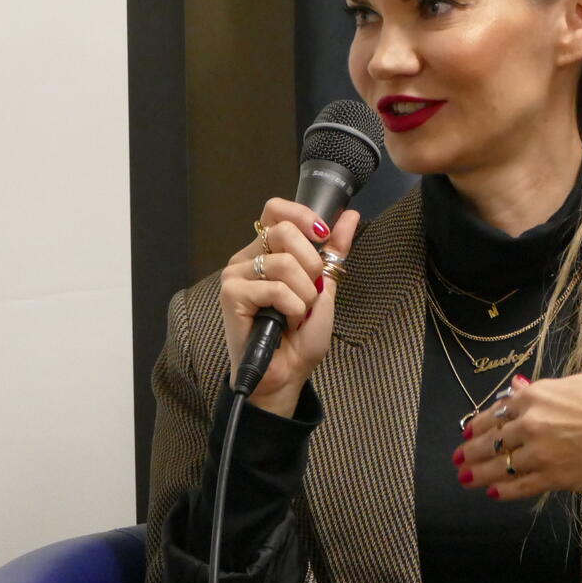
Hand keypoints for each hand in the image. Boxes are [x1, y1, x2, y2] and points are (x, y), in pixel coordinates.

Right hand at [219, 199, 361, 415]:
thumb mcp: (325, 286)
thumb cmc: (300, 336)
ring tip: (297, 313)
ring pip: (283, 262)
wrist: (287, 373)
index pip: (276, 209)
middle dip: (311, 263)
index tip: (323, 236)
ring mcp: (236, 275)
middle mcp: (248, 258)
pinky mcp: (231, 294)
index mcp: (267, 251)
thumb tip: (350, 215)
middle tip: (310, 291)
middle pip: (284, 230)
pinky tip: (284, 322)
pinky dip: (292, 307)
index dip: (303, 216)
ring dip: (304, 294)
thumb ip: (334, 250)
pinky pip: (275, 288)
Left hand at [453, 373, 581, 500]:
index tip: (468, 431)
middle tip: (458, 458)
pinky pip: (520, 486)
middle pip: (491, 441)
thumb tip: (520, 392)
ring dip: (478, 473)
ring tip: (465, 478)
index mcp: (535, 396)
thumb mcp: (576, 383)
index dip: (479, 424)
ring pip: (499, 466)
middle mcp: (530, 424)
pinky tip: (492, 492)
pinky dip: (503, 491)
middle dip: (471, 451)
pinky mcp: (554, 478)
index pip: (496, 412)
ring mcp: (540, 454)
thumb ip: (543, 392)